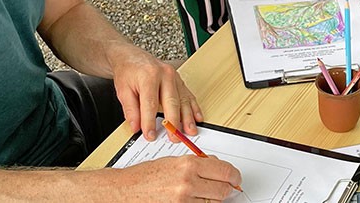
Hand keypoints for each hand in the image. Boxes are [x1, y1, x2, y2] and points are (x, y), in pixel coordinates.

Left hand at [108, 46, 202, 141]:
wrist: (132, 57)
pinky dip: (194, 108)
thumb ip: (130, 110)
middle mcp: (165, 75)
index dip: (150, 122)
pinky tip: (197, 118)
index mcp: (149, 76)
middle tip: (173, 137)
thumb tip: (136, 126)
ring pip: (183, 100)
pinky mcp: (179, 80)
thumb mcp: (123, 90)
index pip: (151, 104)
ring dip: (188, 117)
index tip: (150, 135)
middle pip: (171, 102)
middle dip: (173, 122)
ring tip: (189, 131)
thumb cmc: (128, 71)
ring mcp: (175, 77)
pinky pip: (189, 95)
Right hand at [120, 155, 241, 201]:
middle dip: (226, 190)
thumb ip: (196, 163)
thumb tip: (216, 166)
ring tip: (205, 195)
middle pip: (222, 190)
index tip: (236, 179)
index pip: (225, 171)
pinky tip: (196, 202)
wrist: (123, 191)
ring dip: (212, 200)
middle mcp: (188, 182)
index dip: (234, 176)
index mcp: (188, 165)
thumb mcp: (173, 161)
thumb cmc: (145, 176)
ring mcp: (183, 201)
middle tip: (226, 189)